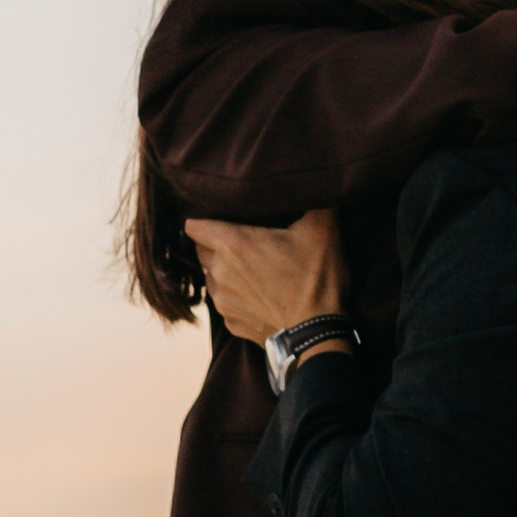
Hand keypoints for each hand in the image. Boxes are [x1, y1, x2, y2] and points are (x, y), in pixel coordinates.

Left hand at [185, 208, 346, 343]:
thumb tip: (313, 181)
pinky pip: (225, 303)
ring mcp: (223, 301)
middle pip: (201, 250)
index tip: (219, 217)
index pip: (193, 226)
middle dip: (215, 244)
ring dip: (225, 271)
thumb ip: (314, 199)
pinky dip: (236, 297)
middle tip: (242, 240)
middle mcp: (220, 272)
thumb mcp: (323, 230)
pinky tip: (259, 294)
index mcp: (233, 244)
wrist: (318, 335)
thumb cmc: (317, 280)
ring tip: (252, 269)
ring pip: (212, 277)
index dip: (203, 219)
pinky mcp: (232, 324)